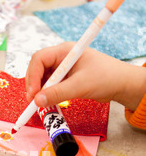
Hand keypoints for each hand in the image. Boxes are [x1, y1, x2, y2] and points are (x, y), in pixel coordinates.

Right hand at [25, 43, 145, 110]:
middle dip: (34, 85)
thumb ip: (58, 93)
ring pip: (43, 78)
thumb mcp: (80, 86)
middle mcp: (62, 57)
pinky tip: (49, 103)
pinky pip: (51, 86)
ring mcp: (63, 68)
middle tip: (33, 102)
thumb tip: (37, 101)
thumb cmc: (106, 78)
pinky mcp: (66, 79)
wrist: (122, 84)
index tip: (33, 94)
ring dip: (40, 91)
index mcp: (64, 51)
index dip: (33, 76)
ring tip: (41, 104)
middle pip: (38, 68)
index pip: (39, 59)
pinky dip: (48, 95)